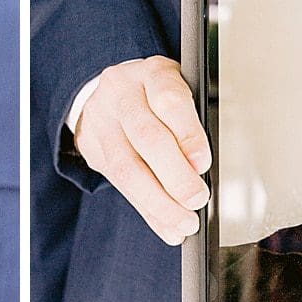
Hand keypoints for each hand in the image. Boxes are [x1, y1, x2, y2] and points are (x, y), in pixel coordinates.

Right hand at [72, 55, 210, 244]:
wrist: (105, 93)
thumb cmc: (156, 95)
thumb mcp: (177, 90)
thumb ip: (191, 120)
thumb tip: (210, 169)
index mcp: (152, 73)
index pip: (168, 99)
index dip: (188, 133)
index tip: (203, 163)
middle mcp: (122, 93)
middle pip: (146, 135)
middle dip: (174, 175)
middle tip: (197, 199)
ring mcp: (102, 121)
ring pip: (126, 167)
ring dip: (159, 202)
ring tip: (185, 223)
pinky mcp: (92, 149)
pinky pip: (120, 186)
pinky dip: (149, 212)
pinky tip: (168, 228)